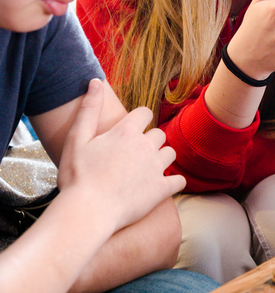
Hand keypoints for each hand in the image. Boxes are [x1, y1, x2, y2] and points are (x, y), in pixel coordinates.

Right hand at [57, 80, 185, 230]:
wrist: (88, 211)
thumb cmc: (78, 176)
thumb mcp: (77, 139)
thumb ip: (89, 109)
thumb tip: (95, 81)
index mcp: (126, 132)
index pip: (145, 113)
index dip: (139, 120)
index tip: (131, 130)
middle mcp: (146, 146)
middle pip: (159, 134)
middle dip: (150, 141)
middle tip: (134, 155)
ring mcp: (157, 168)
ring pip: (170, 153)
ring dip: (162, 158)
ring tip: (146, 169)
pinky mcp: (162, 189)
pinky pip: (179, 180)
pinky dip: (173, 182)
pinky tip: (163, 185)